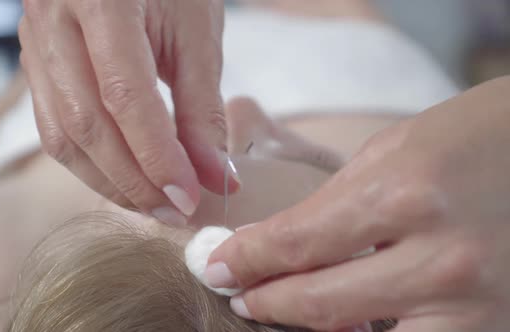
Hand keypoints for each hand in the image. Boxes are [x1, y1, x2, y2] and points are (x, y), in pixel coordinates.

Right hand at [18, 0, 237, 225]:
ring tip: (151, 204)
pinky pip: (53, 127)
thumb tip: (214, 178)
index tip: (189, 197)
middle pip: (86, 124)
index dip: (157, 156)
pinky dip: (90, 162)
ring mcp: (35, 41)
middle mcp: (54, 20)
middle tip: (174, 212)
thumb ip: (202, 108)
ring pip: (62, 134)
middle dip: (133, 180)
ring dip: (109, 180)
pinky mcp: (34, 62)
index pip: (125, 96)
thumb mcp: (196, 34)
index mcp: (101, 0)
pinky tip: (122, 177)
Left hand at [207, 76, 509, 330]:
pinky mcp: (492, 327)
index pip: (298, 243)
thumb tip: (280, 241)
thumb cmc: (469, 136)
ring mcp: (472, 303)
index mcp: (407, 193)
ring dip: (308, 326)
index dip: (247, 258)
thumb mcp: (392, 150)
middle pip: (320, 304)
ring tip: (279, 309)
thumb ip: (335, 202)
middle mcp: (441, 258)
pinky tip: (345, 320)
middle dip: (266, 300)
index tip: (217, 264)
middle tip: (239, 294)